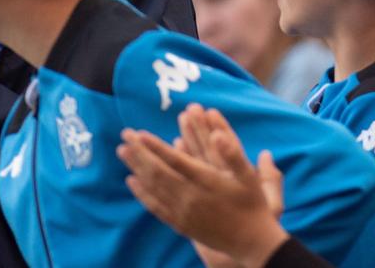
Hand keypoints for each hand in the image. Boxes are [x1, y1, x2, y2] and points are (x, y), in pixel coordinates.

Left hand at [119, 105, 289, 267]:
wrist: (249, 241)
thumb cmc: (252, 204)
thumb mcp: (249, 177)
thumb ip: (232, 154)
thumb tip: (217, 134)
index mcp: (206, 181)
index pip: (175, 161)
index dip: (156, 146)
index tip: (139, 133)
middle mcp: (190, 197)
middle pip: (158, 172)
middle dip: (140, 152)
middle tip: (125, 135)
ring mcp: (182, 212)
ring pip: (153, 187)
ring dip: (136, 167)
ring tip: (123, 151)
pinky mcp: (179, 224)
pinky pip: (155, 207)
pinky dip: (142, 193)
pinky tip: (132, 181)